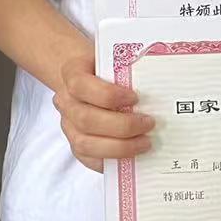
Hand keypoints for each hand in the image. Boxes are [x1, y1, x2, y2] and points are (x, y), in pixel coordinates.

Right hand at [54, 52, 154, 172]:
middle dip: (122, 126)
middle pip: (86, 119)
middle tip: (149, 123)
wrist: (84, 80)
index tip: (135, 98)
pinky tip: (133, 154)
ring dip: (119, 147)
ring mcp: (68, 125)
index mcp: (72, 74)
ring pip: (85, 144)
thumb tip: (155, 86)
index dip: (108, 95)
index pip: (81, 86)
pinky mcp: (75, 145)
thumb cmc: (104, 70)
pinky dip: (112, 159)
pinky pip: (89, 159)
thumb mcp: (114, 60)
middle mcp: (65, 102)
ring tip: (145, 142)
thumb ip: (128, 70)